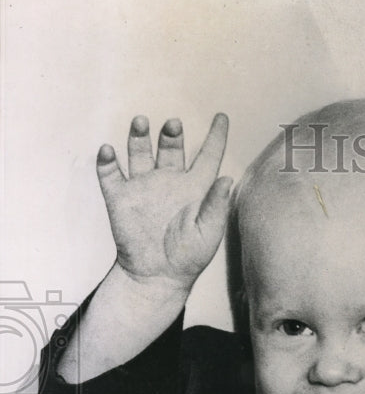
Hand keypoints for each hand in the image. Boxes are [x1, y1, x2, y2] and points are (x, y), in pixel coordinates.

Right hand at [96, 113, 231, 294]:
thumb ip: (216, 206)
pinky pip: (111, 174)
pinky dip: (107, 161)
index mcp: (195, 188)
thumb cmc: (188, 257)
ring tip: (140, 122)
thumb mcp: (208, 234)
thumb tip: (227, 179)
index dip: (216, 137)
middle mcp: (169, 181)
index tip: (221, 117)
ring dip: (139, 136)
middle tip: (173, 124)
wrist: (156, 276)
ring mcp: (144, 187)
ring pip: (140, 152)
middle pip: (171, 147)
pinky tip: (108, 152)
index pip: (208, 156)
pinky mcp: (120, 197)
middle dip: (171, 134)